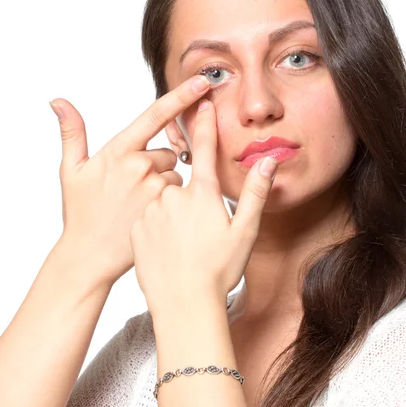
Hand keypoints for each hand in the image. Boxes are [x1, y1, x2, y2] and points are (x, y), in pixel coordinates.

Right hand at [49, 75, 210, 289]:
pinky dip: (171, 197)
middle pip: (168, 150)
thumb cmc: (81, 211)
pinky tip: (151, 210)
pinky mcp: (167, 207)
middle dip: (158, 161)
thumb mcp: (71, 170)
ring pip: (175, 171)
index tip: (202, 81)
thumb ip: (72, 132)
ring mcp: (155, 187)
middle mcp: (140, 165)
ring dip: (164, 180)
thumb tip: (58, 101)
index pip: (155, 115)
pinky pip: (180, 192)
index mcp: (119, 151)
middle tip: (134, 184)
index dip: (181, 96)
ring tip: (140, 200)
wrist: (90, 254)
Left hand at [129, 97, 278, 313]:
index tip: (201, 101)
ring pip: (164, 200)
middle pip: (182, 183)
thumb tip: (267, 161)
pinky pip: (148, 217)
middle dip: (190, 199)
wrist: (183, 305)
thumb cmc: (218, 271)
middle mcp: (173, 195)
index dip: (204, 124)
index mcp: (202, 194)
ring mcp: (152, 210)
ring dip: (172, 214)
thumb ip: (255, 193)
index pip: (203, 149)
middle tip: (198, 233)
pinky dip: (156, 227)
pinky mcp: (137, 227)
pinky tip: (166, 250)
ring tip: (182, 245)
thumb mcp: (245, 232)